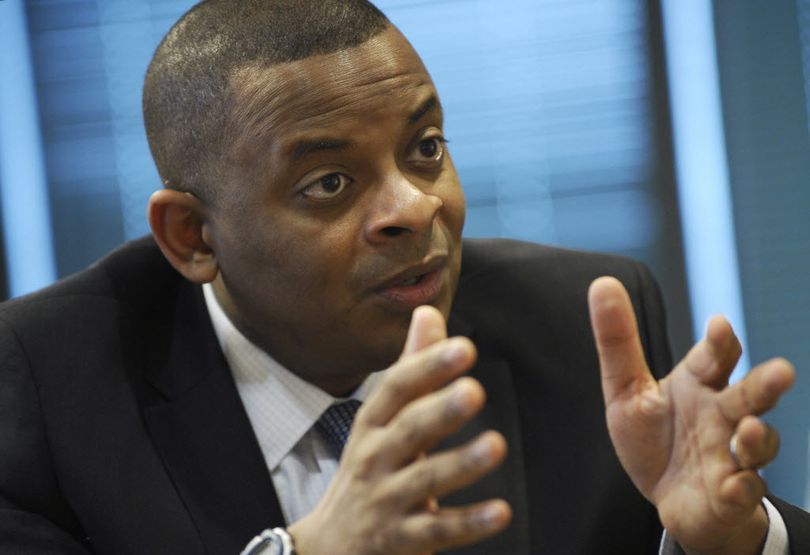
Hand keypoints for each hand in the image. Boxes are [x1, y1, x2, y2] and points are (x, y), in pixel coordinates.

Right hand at [289, 306, 511, 554]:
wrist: (331, 546)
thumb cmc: (369, 468)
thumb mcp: (382, 419)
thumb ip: (413, 369)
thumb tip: (427, 312)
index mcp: (372, 424)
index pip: (396, 389)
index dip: (427, 367)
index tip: (463, 347)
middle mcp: (374, 458)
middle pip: (408, 430)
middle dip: (440, 410)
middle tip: (474, 391)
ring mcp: (385, 500)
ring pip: (425, 480)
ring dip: (460, 463)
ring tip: (496, 446)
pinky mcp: (400, 539)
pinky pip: (437, 530)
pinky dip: (468, 523)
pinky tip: (500, 511)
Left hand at [588, 277, 794, 554]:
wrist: (668, 496)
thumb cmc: (653, 436)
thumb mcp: (625, 389)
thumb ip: (617, 341)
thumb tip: (602, 281)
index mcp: (698, 384)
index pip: (713, 357)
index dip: (719, 342)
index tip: (718, 326)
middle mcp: (722, 414)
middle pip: (748, 395)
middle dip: (765, 384)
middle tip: (782, 371)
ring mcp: (732, 454)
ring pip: (757, 443)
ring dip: (758, 437)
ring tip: (750, 429)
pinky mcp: (731, 494)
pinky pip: (744, 491)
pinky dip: (743, 488)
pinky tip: (736, 484)